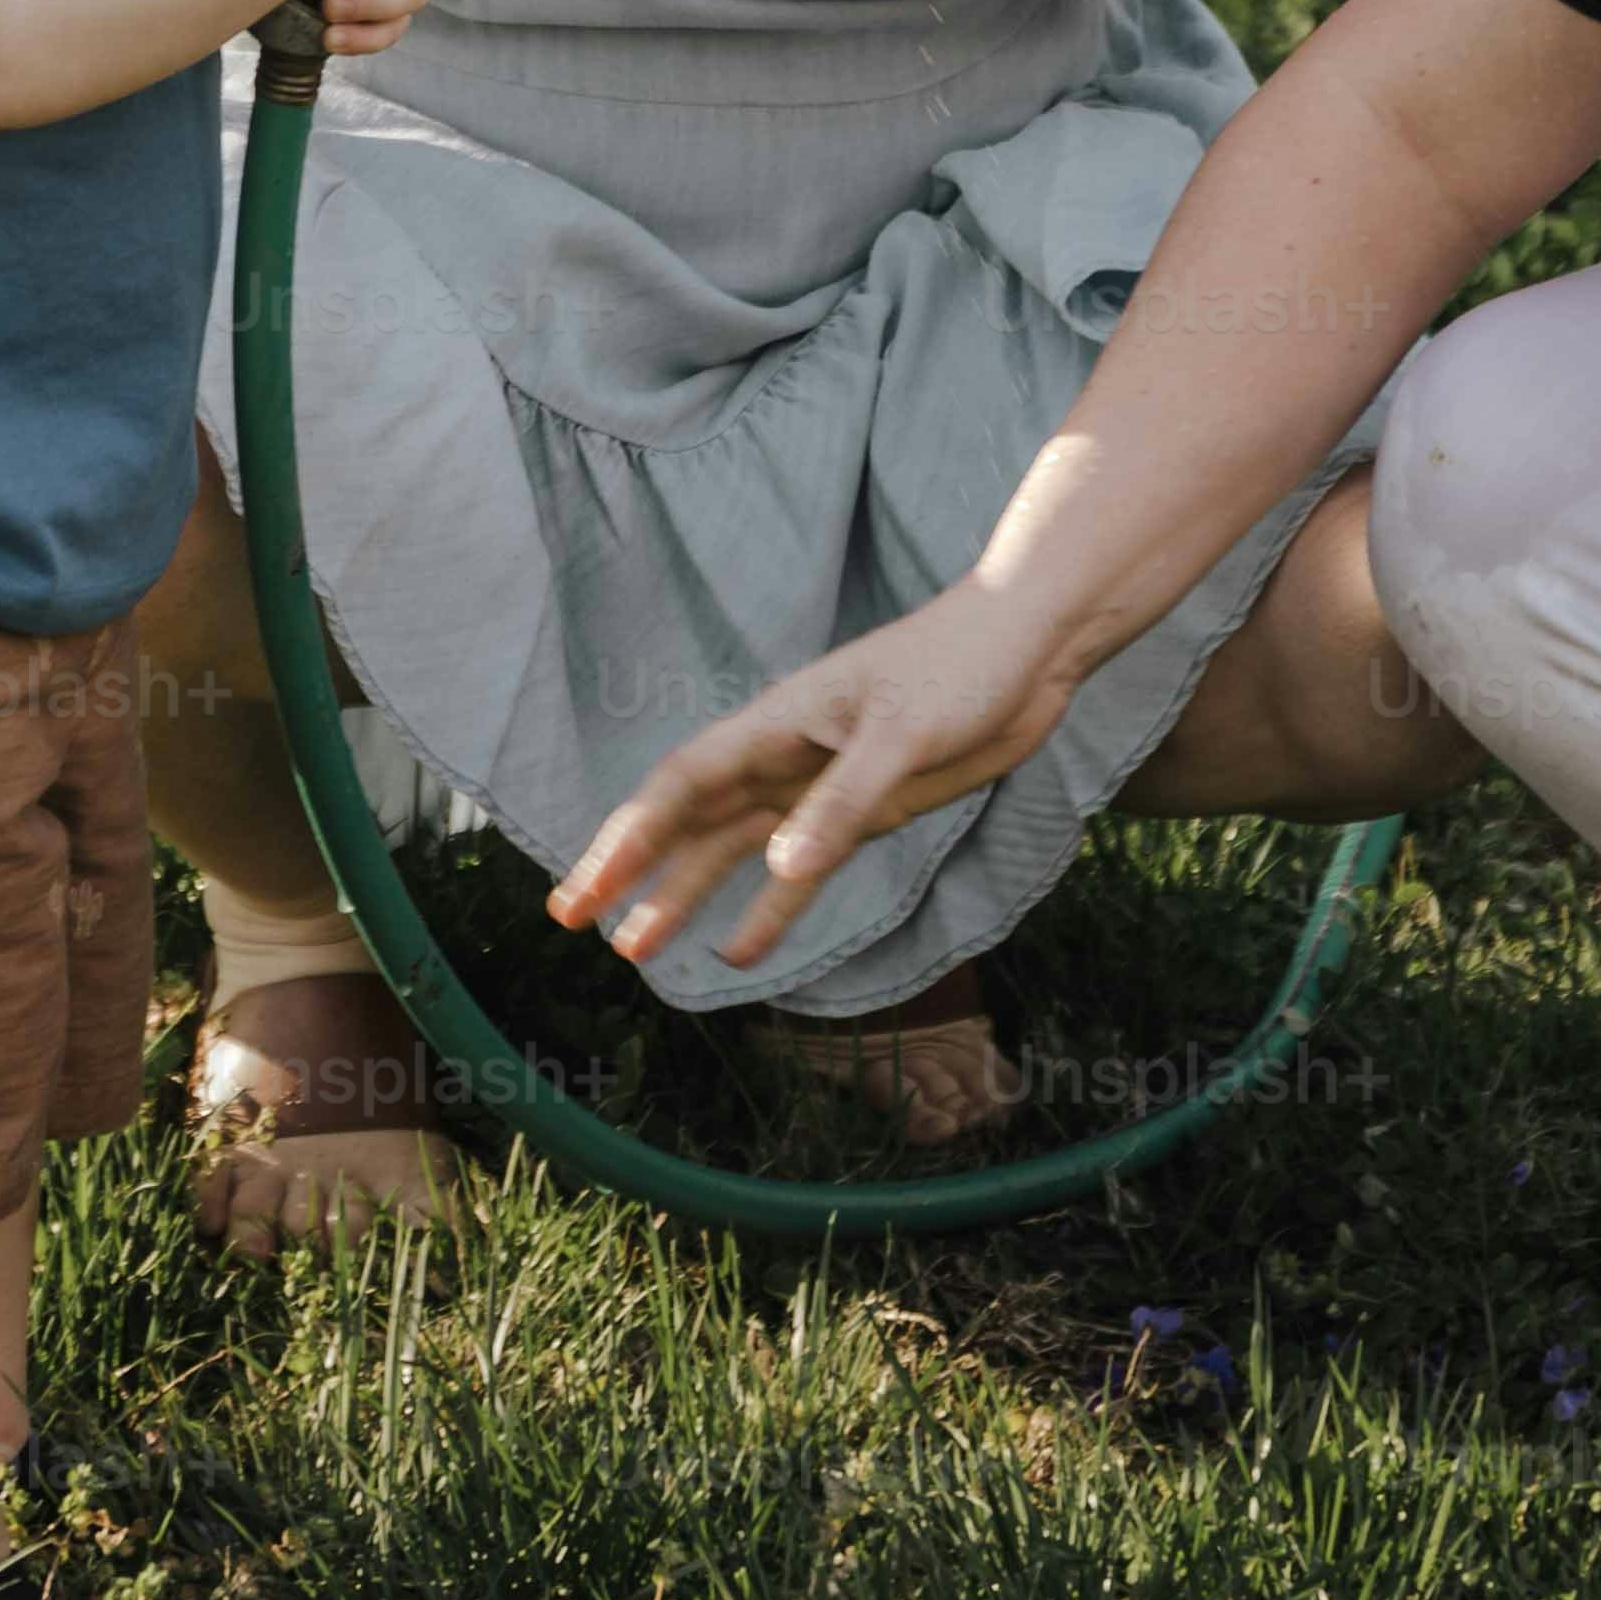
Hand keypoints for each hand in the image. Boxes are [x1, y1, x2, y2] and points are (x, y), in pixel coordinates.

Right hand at [548, 572, 1084, 968]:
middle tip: (570, 920)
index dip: (628, 837)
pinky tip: (740, 951)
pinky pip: (801, 868)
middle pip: (687, 818)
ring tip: (636, 951)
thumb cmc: (962, 666)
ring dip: (683, 894)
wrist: (1029, 648)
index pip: (683, 784)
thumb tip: (780, 869)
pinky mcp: (864, 808)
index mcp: (778, 723)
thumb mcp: (903, 734)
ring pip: (732, 848)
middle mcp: (785, 756)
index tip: (585, 891)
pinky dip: (771, 908)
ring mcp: (821, 785)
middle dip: (628, 867)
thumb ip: (842, 803)